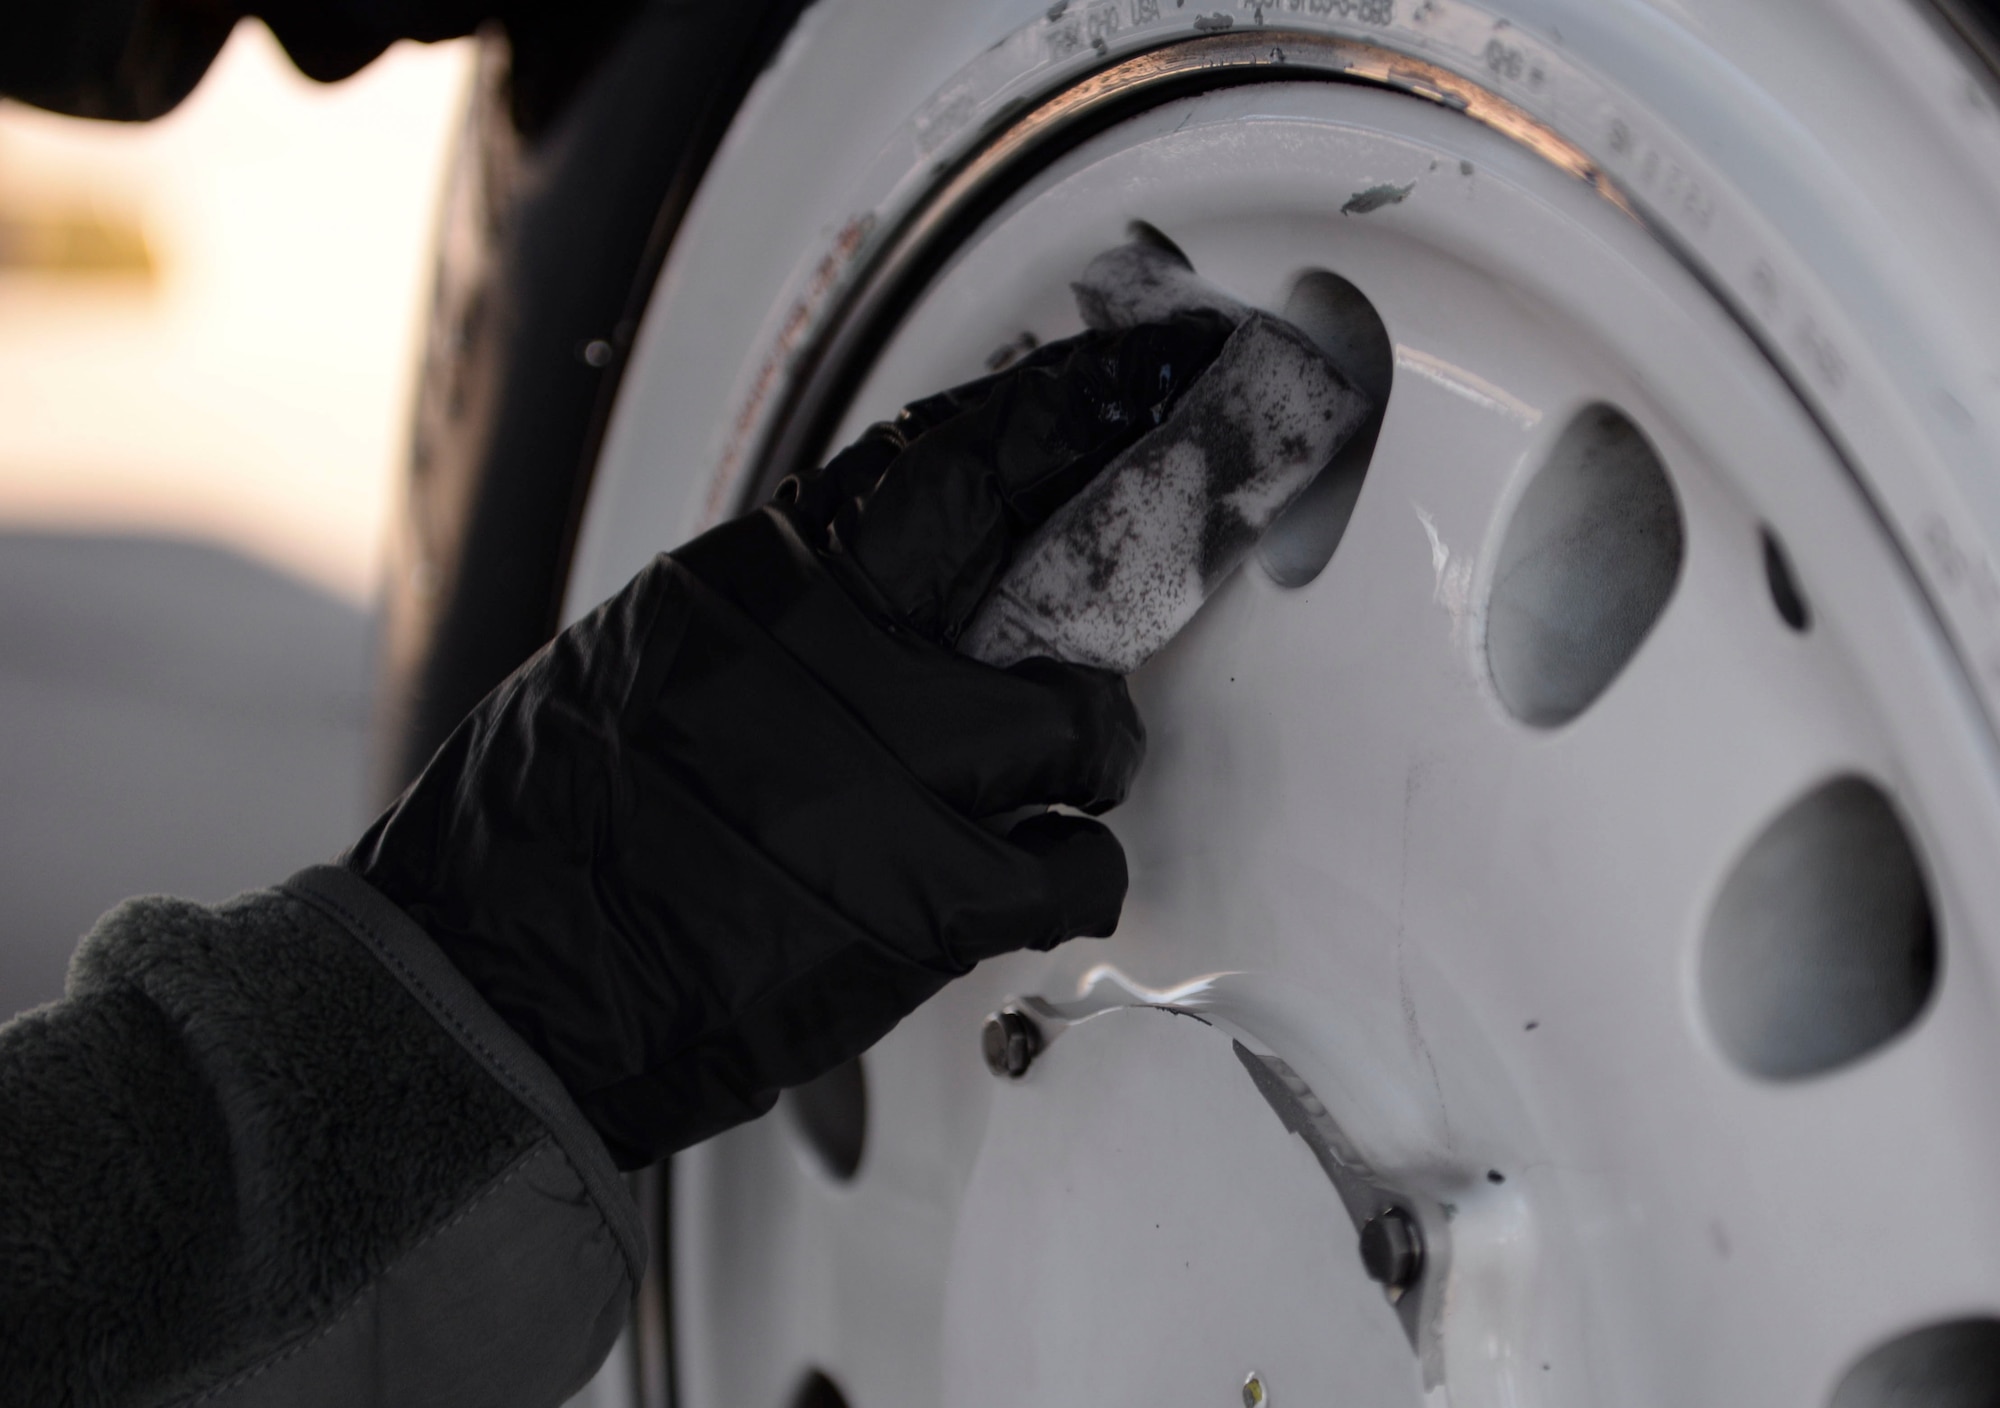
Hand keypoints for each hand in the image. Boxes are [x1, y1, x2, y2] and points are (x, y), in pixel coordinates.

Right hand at [345, 312, 1232, 1166]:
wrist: (491, 987)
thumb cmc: (533, 840)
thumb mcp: (635, 664)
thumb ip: (767, 619)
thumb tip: (870, 589)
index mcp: (749, 586)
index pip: (929, 463)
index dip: (1036, 424)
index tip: (1102, 394)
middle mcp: (826, 660)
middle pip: (1024, 549)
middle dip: (1102, 533)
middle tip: (1137, 552)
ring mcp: (882, 778)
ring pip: (1078, 719)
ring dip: (1093, 744)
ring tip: (1071, 767)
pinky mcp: (919, 903)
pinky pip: (1074, 865)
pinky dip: (1082, 870)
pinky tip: (1052, 873)